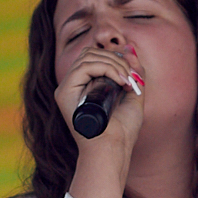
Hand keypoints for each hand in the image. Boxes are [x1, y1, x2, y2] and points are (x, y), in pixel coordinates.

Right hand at [54, 43, 144, 160]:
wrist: (113, 150)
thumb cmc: (122, 131)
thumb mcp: (133, 95)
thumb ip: (133, 72)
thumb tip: (130, 48)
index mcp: (85, 86)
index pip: (95, 56)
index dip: (116, 57)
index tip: (133, 74)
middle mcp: (73, 86)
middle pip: (90, 53)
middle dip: (116, 59)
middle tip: (131, 78)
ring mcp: (66, 89)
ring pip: (88, 56)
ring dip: (114, 64)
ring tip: (127, 82)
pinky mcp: (64, 93)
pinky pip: (84, 66)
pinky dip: (106, 68)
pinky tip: (120, 82)